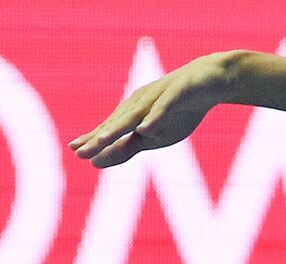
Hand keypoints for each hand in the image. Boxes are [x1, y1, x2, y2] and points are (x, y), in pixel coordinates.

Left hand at [69, 50, 245, 167]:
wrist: (211, 81)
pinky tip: (145, 129)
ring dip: (117, 128)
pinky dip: (154, 118)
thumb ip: (128, 148)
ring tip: (101, 141)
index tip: (74, 151)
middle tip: (79, 150)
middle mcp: (141, 103)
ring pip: (135, 115)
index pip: (110, 130)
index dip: (92, 140)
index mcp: (133, 113)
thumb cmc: (180, 110)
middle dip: (98, 137)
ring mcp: (158, 97)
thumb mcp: (154, 136)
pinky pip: (164, 107)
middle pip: (117, 123)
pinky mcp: (178, 93)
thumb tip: (98, 161)